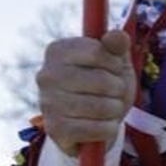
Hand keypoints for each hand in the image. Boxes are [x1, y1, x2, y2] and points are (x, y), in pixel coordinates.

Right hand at [37, 29, 135, 157]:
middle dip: (119, 89)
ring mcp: (47, 103)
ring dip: (115, 109)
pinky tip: (104, 125)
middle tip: (116, 93)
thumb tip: (118, 35)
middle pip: (101, 80)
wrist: (95, 123)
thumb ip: (117, 45)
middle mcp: (46, 75)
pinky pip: (94, 129)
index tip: (115, 70)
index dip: (116, 64)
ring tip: (111, 108)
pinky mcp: (54, 129)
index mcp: (57, 51)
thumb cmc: (106, 85)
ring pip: (100, 106)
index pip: (97, 52)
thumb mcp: (115, 61)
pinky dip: (108, 129)